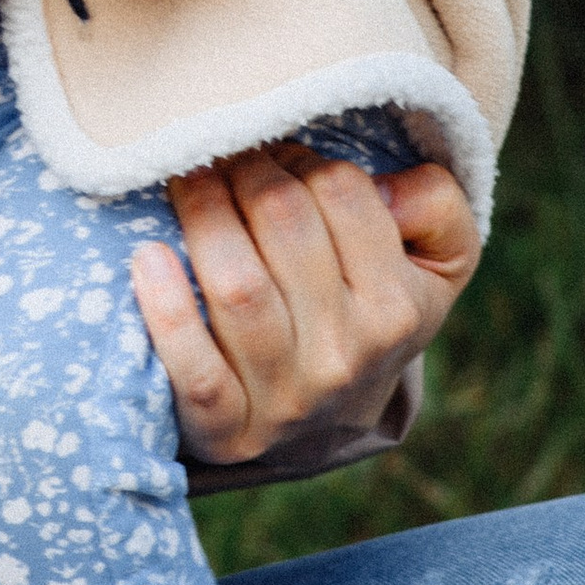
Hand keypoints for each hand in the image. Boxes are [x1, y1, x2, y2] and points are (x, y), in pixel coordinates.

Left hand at [131, 146, 479, 472]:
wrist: (325, 422)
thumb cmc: (367, 314)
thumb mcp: (434, 265)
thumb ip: (437, 207)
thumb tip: (388, 186)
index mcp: (397, 307)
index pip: (342, 194)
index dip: (300, 155)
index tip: (275, 154)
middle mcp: (344, 354)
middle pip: (283, 224)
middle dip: (244, 171)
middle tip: (221, 156)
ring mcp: (284, 397)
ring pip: (237, 285)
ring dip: (201, 216)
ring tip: (184, 184)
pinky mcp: (225, 430)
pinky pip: (195, 372)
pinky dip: (167, 312)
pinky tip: (148, 258)